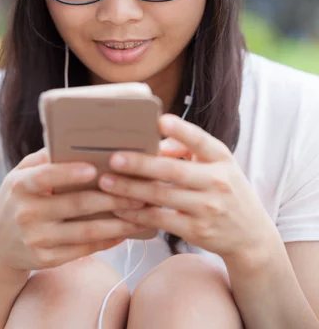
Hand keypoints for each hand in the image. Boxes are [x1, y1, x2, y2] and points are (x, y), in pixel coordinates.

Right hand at [0, 147, 146, 276]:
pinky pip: (84, 249)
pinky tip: (125, 231)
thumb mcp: (19, 175)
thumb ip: (44, 158)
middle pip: (76, 204)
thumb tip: (74, 137)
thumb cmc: (16, 199)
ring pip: (86, 230)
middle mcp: (27, 213)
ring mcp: (36, 239)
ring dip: (118, 222)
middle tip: (139, 191)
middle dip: (112, 198)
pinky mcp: (47, 259)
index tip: (95, 168)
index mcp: (21, 185)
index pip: (46, 176)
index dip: (70, 172)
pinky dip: (107, 240)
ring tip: (141, 212)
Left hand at [98, 114, 279, 264]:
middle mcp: (217, 181)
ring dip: (130, 189)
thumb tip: (157, 142)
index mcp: (222, 158)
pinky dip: (137, 214)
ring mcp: (207, 208)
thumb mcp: (217, 164)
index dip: (181, 131)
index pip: (201, 141)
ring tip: (105, 182)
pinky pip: (160, 220)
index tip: (160, 121)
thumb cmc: (226, 190)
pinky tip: (118, 208)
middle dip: (141, 164)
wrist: (251, 235)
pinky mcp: (197, 230)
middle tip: (114, 158)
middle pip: (173, 171)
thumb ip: (188, 148)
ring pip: (162, 196)